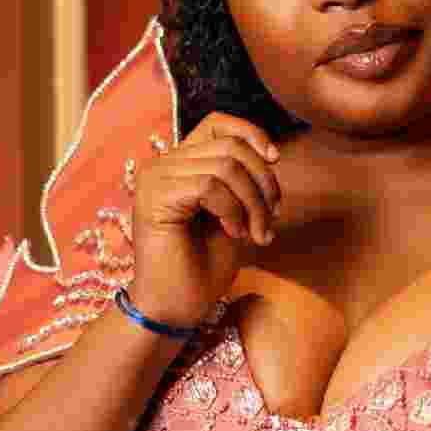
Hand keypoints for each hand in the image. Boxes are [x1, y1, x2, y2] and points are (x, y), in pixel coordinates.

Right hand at [129, 112, 281, 327]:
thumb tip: (271, 152)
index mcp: (181, 164)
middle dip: (263, 183)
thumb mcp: (235, 213)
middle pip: (231, 147)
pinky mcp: (154, 196)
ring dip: (253, 203)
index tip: (276, 158)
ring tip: (256, 234)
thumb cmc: (204, 266)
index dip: (252, 134)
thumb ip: (244, 179)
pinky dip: (233, 211)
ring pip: (226, 166)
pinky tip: (234, 234)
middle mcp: (163, 164)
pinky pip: (210, 186)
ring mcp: (155, 178)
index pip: (218, 123)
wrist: (176, 307)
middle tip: (271, 221)